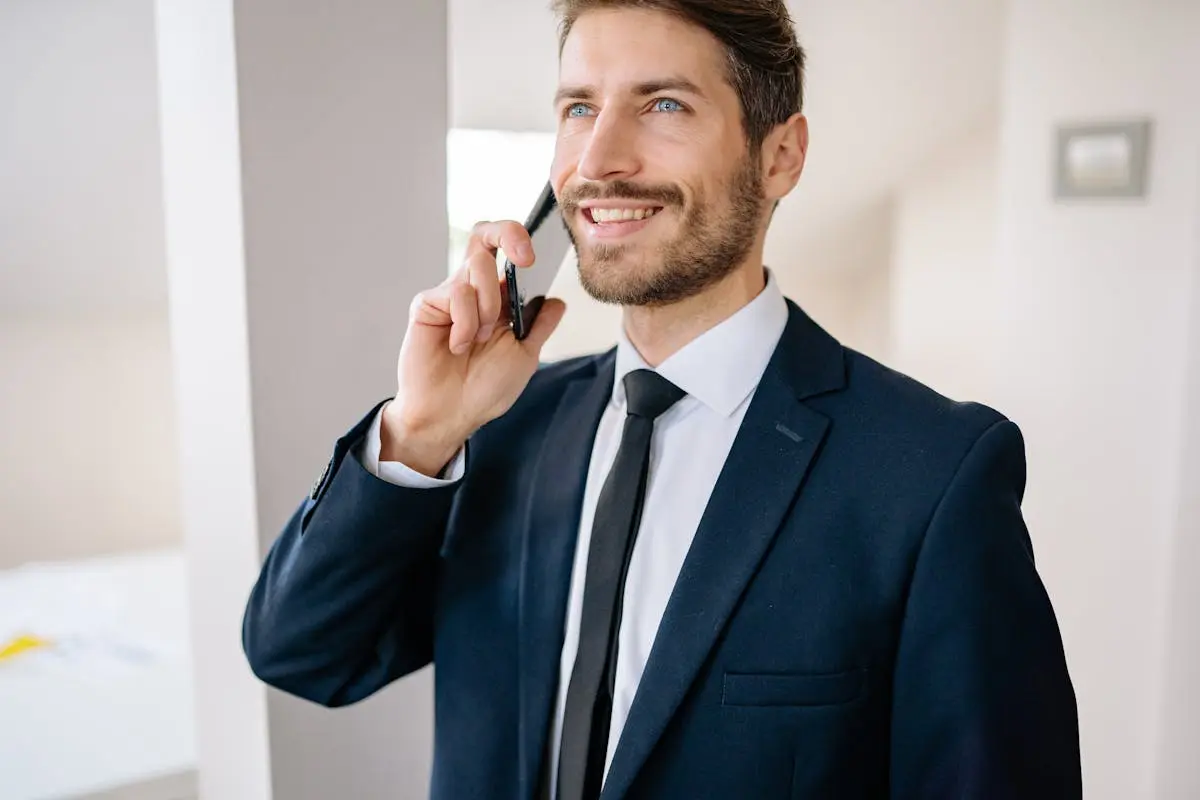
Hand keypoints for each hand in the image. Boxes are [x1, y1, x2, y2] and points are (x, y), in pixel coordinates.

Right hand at [381, 220, 566, 475]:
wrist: (451, 415)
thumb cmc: (483, 390)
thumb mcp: (525, 356)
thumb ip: (541, 326)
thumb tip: (558, 301)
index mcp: (498, 299)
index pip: (506, 250)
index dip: (519, 238)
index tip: (534, 258)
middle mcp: (473, 290)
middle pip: (485, 235)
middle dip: (508, 234)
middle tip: (524, 260)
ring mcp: (450, 295)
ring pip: (478, 266)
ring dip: (489, 304)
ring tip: (480, 339)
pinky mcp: (428, 305)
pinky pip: (456, 294)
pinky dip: (466, 323)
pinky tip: (458, 346)